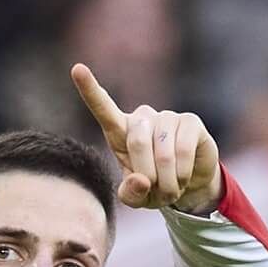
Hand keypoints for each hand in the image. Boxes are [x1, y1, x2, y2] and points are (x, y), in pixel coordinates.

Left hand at [71, 63, 221, 213]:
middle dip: (148, 177)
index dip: (90, 90)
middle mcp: (142, 118)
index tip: (77, 69)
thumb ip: (130, 194)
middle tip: (157, 193)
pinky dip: (182, 174)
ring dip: (167, 181)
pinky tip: (183, 179)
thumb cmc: (154, 187)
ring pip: (162, 152)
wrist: (188, 184)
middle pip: (137, 142)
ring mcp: (167, 117)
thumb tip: (141, 181)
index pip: (103, 109)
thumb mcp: (138, 198)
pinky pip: (183, 150)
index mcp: (121, 132)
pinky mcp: (190, 122)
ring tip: (171, 189)